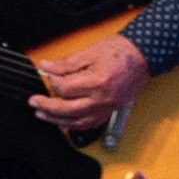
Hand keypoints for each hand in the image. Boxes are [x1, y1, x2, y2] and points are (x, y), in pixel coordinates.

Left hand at [29, 36, 155, 134]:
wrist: (144, 55)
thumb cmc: (121, 51)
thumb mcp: (90, 51)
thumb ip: (66, 63)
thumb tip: (46, 67)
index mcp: (98, 82)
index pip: (65, 88)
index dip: (53, 82)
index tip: (49, 74)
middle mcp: (103, 98)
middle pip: (67, 109)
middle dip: (47, 106)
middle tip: (34, 102)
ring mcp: (108, 107)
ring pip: (78, 122)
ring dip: (57, 120)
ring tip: (43, 115)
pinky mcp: (112, 110)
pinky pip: (90, 124)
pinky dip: (75, 126)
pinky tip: (64, 124)